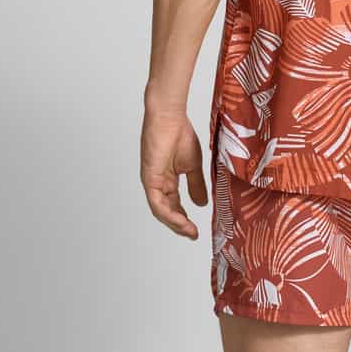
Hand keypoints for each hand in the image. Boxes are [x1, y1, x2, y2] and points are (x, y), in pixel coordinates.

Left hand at [140, 105, 207, 238]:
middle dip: (180, 225)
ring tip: (189, 231)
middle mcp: (158, 184)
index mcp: (167, 180)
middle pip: (167, 211)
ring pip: (161, 211)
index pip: (174, 205)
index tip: (196, 230)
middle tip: (193, 234)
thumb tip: (201, 204)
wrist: (170, 117)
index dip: (184, 219)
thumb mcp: (193, 165)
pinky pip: (157, 202)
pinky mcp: (149, 179)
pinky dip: (168, 214)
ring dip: (175, 223)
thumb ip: (196, 185)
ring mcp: (152, 182)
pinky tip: (180, 220)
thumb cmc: (180, 133)